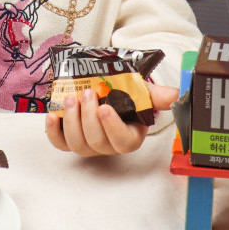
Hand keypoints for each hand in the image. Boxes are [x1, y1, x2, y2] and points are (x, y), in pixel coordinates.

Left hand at [45, 83, 178, 156]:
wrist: (103, 85)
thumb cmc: (124, 91)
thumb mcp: (141, 89)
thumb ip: (158, 94)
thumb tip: (176, 95)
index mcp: (129, 135)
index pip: (123, 142)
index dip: (112, 128)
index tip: (105, 108)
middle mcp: (108, 144)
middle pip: (97, 143)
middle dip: (89, 117)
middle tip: (88, 93)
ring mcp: (87, 143)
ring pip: (78, 144)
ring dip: (72, 121)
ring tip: (71, 99)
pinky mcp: (69, 138)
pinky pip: (59, 143)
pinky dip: (53, 131)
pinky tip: (52, 115)